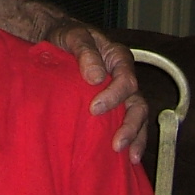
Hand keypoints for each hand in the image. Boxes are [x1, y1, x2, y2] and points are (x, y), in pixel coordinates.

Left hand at [52, 23, 148, 163]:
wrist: (57, 39)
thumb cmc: (66, 36)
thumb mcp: (73, 36)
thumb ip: (85, 51)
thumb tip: (96, 77)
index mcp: (118, 58)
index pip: (126, 80)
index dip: (114, 96)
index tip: (94, 109)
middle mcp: (124, 77)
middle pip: (138, 103)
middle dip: (130, 125)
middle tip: (115, 143)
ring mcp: (120, 93)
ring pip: (137, 117)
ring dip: (135, 137)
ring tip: (127, 156)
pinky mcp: (112, 106)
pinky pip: (127, 123)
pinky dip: (131, 140)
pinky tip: (126, 158)